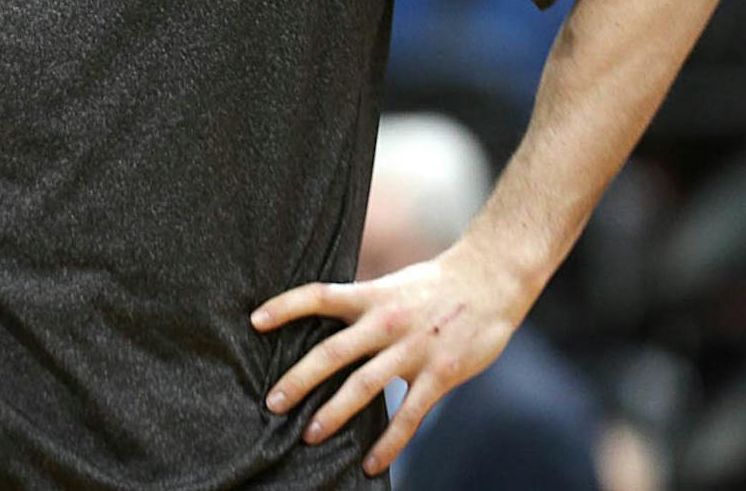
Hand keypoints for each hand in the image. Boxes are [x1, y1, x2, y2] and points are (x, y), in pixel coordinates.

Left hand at [251, 243, 530, 476]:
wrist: (490, 280)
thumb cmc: (435, 285)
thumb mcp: (390, 285)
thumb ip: (361, 306)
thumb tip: (325, 321)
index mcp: (370, 297)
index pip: (318, 296)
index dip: (285, 306)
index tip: (254, 321)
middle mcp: (385, 322)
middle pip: (332, 352)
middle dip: (299, 380)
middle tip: (272, 402)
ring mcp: (412, 350)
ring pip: (364, 387)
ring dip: (334, 414)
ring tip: (308, 436)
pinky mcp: (440, 374)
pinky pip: (409, 415)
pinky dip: (389, 443)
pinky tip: (372, 464)